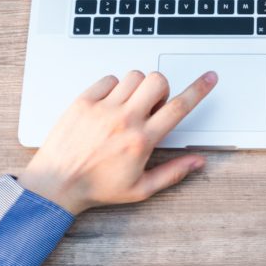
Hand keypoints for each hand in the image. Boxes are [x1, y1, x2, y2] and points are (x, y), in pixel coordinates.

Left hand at [17, 70, 217, 214]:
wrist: (55, 184)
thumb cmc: (96, 188)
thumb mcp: (140, 189)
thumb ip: (173, 173)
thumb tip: (198, 162)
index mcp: (141, 140)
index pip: (178, 108)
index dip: (199, 90)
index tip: (209, 78)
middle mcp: (124, 120)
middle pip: (157, 81)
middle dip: (162, 88)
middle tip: (152, 105)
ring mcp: (102, 108)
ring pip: (134, 76)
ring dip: (138, 87)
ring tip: (129, 106)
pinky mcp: (83, 101)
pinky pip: (108, 79)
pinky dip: (114, 86)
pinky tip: (110, 104)